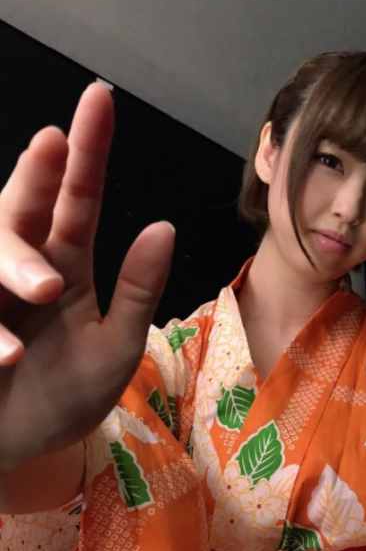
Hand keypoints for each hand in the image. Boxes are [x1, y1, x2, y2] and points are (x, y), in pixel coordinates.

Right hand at [0, 84, 174, 465]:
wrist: (19, 452)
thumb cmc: (67, 397)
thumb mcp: (116, 347)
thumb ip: (138, 290)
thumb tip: (164, 225)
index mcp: (65, 267)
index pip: (76, 200)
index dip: (87, 151)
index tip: (98, 97)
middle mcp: (21, 269)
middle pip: (21, 207)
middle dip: (34, 173)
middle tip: (54, 144)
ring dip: (12, 259)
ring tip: (45, 290)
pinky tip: (7, 352)